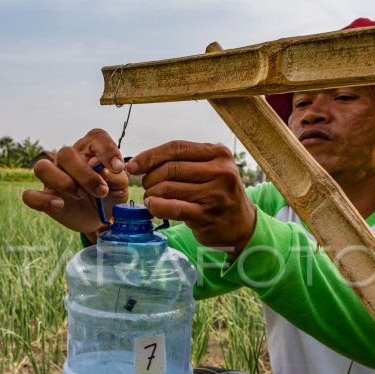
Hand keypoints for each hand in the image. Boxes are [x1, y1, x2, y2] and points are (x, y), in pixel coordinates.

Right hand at [22, 129, 129, 233]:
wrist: (101, 218)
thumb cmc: (110, 196)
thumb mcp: (120, 187)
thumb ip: (116, 176)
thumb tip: (103, 170)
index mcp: (90, 151)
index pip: (95, 137)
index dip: (106, 149)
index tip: (118, 168)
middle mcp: (69, 160)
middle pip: (65, 153)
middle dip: (85, 174)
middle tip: (101, 191)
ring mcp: (53, 178)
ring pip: (42, 167)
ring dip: (63, 182)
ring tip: (80, 195)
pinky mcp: (45, 197)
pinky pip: (30, 195)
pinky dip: (42, 200)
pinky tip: (59, 205)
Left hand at [129, 141, 255, 255]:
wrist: (241, 224)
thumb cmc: (217, 193)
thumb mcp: (209, 169)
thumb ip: (183, 161)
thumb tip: (140, 161)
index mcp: (218, 153)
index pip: (176, 148)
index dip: (150, 155)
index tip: (133, 165)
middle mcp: (221, 171)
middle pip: (171, 168)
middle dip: (150, 178)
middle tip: (146, 186)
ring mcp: (215, 194)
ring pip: (168, 188)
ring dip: (152, 194)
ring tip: (151, 198)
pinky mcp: (208, 215)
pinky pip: (174, 207)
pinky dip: (157, 207)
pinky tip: (152, 206)